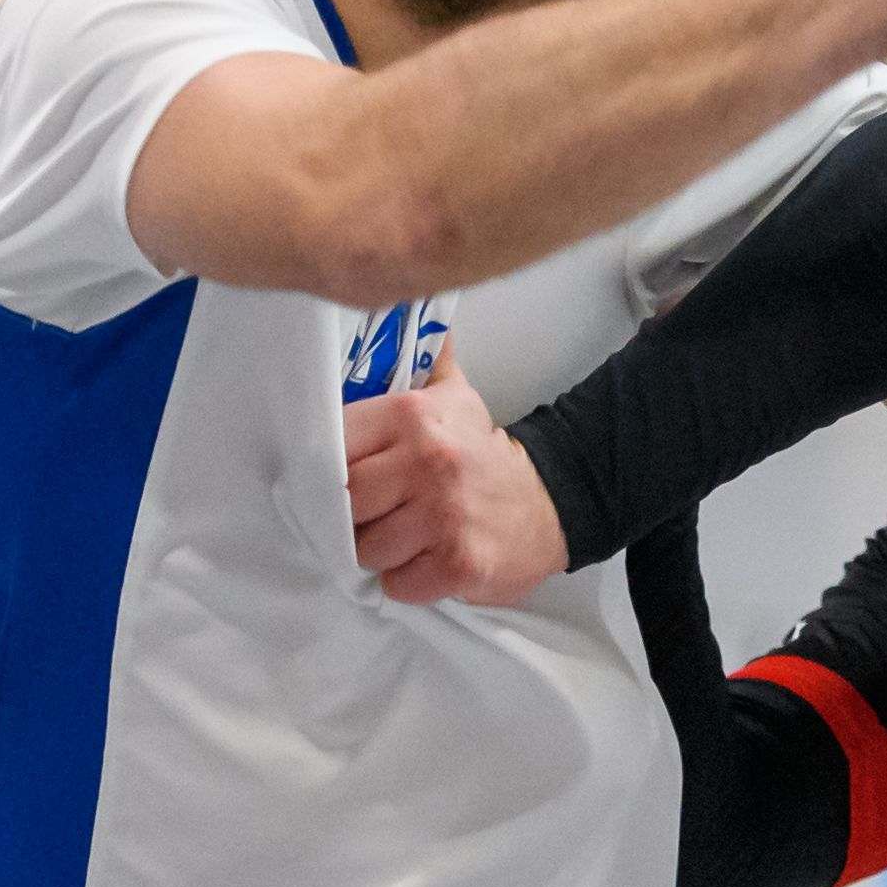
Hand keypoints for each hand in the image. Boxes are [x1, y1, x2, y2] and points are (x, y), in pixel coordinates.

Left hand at [344, 375, 573, 606]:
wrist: (552, 502)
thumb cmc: (485, 454)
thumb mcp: (457, 397)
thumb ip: (422, 358)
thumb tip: (402, 302)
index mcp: (414, 416)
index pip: (334, 447)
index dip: (333, 471)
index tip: (347, 480)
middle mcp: (426, 462)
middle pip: (345, 504)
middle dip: (356, 517)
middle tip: (381, 514)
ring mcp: (442, 516)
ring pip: (365, 549)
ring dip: (380, 553)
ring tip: (407, 537)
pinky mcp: (456, 564)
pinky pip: (397, 584)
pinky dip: (407, 581)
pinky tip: (427, 561)